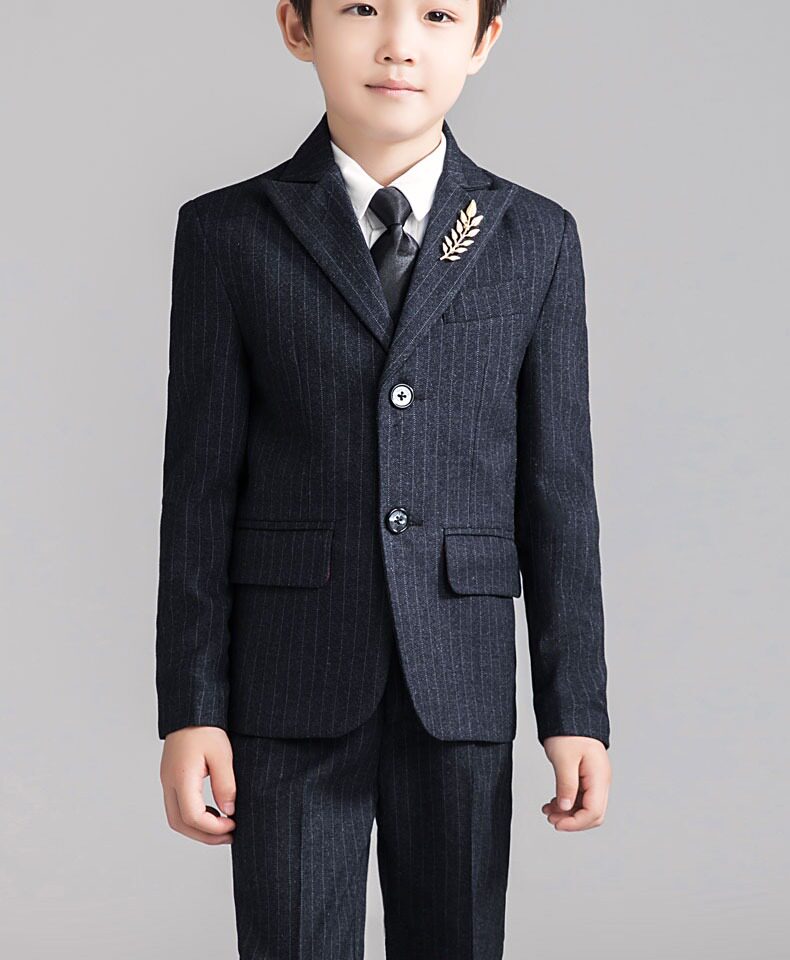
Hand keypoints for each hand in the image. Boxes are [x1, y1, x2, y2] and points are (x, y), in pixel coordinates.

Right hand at [160, 726, 236, 844]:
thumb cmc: (207, 728)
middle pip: (180, 823)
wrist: (191, 710)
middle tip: (230, 835)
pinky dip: (194, 816)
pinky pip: (177, 806)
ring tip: (223, 827)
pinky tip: (213, 811)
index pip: (192, 816)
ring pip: (176, 818)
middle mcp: (169, 782)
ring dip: (198, 828)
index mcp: (181, 777)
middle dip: (205, 835)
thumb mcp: (222, 754)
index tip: (233, 824)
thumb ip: (225, 784)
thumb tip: (229, 811)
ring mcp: (167, 781)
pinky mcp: (171, 778)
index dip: (213, 828)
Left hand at [541, 735, 610, 830]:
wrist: (570, 714)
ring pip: (586, 807)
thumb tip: (566, 808)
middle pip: (593, 814)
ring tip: (548, 811)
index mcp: (599, 777)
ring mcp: (595, 779)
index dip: (575, 823)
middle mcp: (600, 780)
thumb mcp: (564, 759)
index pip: (594, 812)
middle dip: (572, 821)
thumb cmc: (568, 732)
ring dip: (568, 813)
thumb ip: (566, 785)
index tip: (556, 823)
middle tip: (551, 818)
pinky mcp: (586, 776)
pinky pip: (580, 797)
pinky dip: (567, 803)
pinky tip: (553, 803)